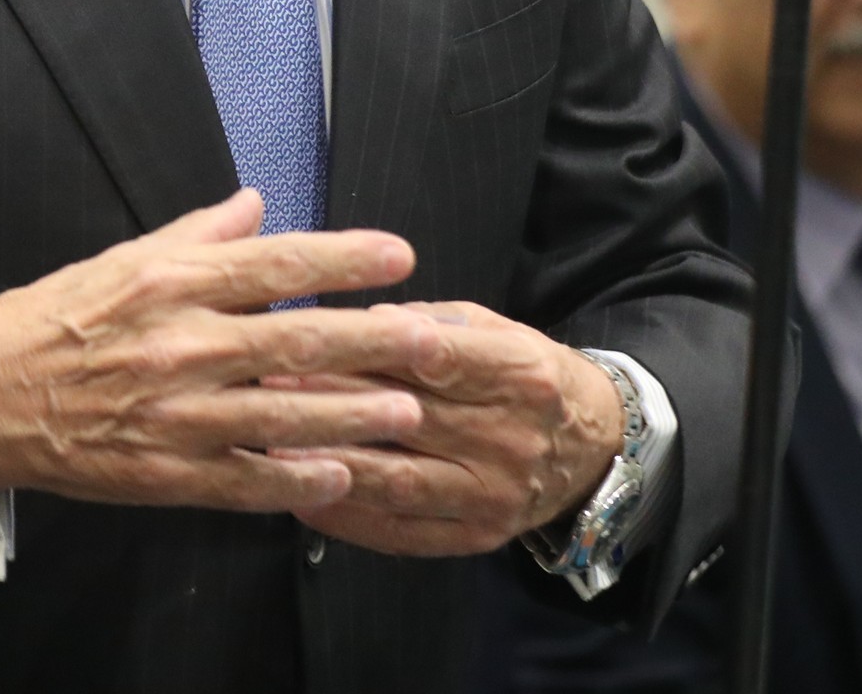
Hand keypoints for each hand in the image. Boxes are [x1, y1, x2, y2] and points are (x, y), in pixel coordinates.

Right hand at [0, 189, 454, 513]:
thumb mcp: (123, 259)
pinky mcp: (166, 472)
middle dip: (370, 339)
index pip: (275, 264)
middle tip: (430, 337)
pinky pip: (243, 479)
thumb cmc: (60, 319)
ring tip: (408, 412)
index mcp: (173, 285)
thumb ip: (198, 234)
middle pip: (295, 340)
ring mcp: (177, 414)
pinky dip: (294, 480)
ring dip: (351, 415)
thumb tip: (257, 202)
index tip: (399, 255)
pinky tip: (340, 477)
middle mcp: (182, 346)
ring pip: (281, 414)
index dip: (342, 259)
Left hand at [279, 301, 623, 556]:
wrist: (594, 447)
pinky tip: (302, 499)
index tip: (307, 336)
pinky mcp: (476, 538)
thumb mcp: (497, 328)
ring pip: (399, 479)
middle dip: (331, 400)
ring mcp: (493, 494)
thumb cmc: (529, 376)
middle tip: (267, 383)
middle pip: (407, 418)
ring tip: (269, 447)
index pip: (436, 358)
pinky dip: (349, 519)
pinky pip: (403, 533)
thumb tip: (364, 322)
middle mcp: (510, 437)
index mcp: (518, 371)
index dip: (368, 348)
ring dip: (330, 463)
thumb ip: (434, 323)